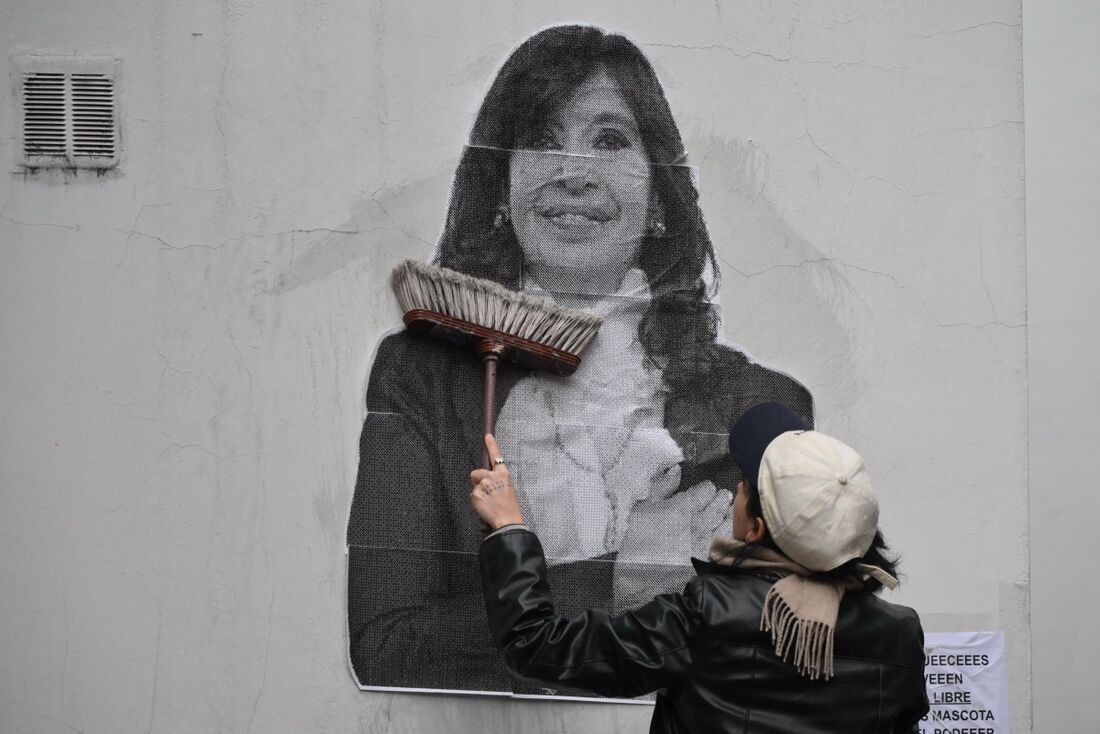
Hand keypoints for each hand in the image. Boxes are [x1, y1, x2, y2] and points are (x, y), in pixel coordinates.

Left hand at [469, 434, 525, 530]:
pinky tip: (485, 506)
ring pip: (474, 486)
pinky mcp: (476, 493)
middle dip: (478, 481)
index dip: (491, 445)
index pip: (497, 457)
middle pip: (477, 473)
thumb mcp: (509, 489)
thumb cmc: (510, 507)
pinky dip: (476, 501)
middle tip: (486, 493)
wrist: (507, 521)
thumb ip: (498, 481)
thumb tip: (486, 480)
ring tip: (488, 503)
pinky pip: (473, 495)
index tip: (487, 435)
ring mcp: (483, 484)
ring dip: (478, 492)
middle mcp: (492, 476)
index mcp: (503, 474)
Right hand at [612, 480, 731, 610]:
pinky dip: (728, 538)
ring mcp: (705, 543)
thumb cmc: (634, 540)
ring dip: (727, 516)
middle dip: (721, 499)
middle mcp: (699, 523)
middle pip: (718, 505)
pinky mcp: (707, 560)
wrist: (637, 578)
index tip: (707, 489)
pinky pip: (725, 545)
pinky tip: (727, 535)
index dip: (707, 489)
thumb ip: (661, 487)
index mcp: (683, 507)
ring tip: (727, 512)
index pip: (705, 491)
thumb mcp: (642, 507)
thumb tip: (675, 471)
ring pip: (725, 524)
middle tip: (723, 496)